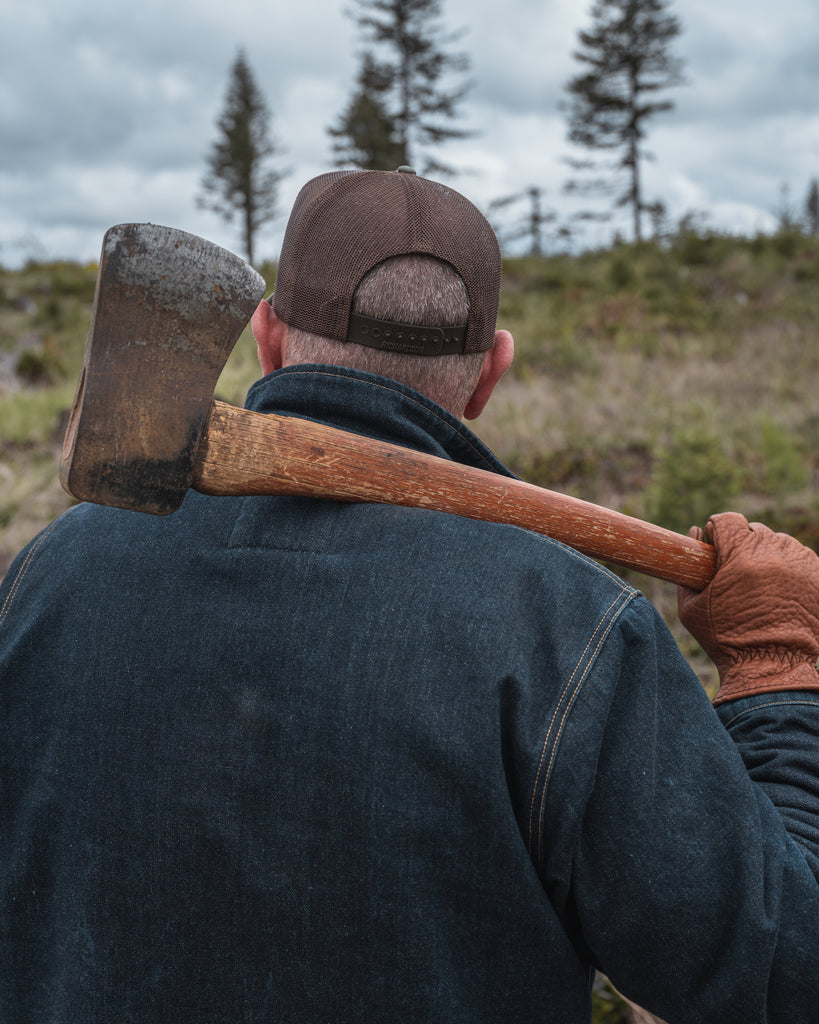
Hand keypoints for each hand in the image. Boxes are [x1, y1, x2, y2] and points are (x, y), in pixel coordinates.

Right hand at [678, 512, 818, 704]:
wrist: (770, 669)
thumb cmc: (725, 640)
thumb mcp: (690, 608)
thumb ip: (687, 570)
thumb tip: (694, 535)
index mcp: (740, 557)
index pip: (728, 520)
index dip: (718, 532)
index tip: (715, 549)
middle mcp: (774, 554)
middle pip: (755, 530)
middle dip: (743, 545)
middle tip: (737, 573)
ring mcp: (802, 564)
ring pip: (781, 543)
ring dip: (768, 556)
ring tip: (761, 586)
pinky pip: (802, 559)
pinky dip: (791, 570)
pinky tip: (781, 593)